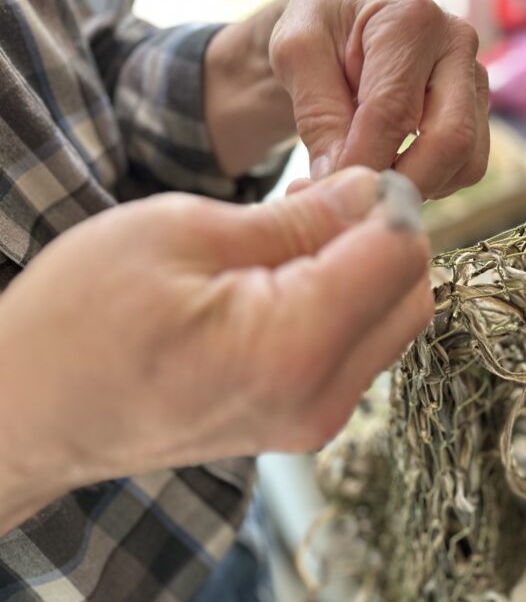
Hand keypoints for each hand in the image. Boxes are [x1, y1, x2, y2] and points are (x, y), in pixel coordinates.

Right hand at [0, 168, 431, 531]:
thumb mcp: (181, 233)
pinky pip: (359, 350)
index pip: (402, 254)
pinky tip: (290, 279)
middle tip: (316, 202)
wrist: (29, 411)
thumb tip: (373, 191)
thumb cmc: (78, 319)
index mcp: (294, 346)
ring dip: (367, 270)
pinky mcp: (304, 422)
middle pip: (412, 294)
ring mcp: (315, 420)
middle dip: (385, 236)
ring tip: (293, 239)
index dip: (384, 201)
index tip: (338, 178)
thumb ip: (296, 217)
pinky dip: (346, 305)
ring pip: (392, 324)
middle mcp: (321, 397)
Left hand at [269, 0, 489, 198]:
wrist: (341, 23)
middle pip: (451, 139)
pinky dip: (431, 183)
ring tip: (370, 174)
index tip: (328, 188)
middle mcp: (457, 43)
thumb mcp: (295, 54)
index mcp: (410, 18)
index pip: (394, 110)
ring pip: (466, 162)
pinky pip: (466, 168)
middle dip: (402, 183)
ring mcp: (476, 80)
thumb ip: (317, 114)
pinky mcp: (480, 111)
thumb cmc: (319, 32)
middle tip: (356, 197)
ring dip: (417, 186)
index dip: (363, 159)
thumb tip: (339, 177)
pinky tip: (394, 166)